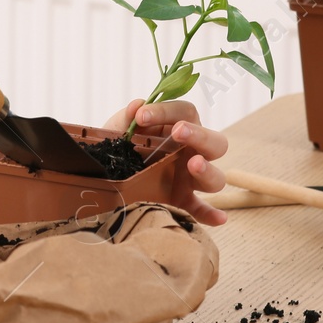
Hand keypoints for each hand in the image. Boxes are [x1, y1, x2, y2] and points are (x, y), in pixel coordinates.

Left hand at [103, 99, 229, 225]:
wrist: (104, 176)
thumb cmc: (119, 146)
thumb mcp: (117, 130)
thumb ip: (126, 117)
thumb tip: (138, 104)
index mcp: (179, 129)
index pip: (186, 113)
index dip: (167, 111)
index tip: (141, 116)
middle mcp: (192, 153)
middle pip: (215, 142)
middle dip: (200, 135)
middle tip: (178, 131)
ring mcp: (190, 180)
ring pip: (216, 177)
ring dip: (208, 170)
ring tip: (193, 163)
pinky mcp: (181, 202)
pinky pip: (201, 210)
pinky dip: (211, 215)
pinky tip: (219, 219)